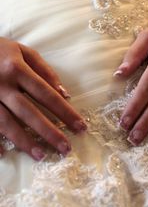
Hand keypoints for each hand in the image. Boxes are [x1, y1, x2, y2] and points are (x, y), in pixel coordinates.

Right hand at [0, 37, 86, 160]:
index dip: (64, 111)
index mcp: (17, 68)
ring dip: (24, 141)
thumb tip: (64, 92)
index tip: (80, 126)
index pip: (46, 94)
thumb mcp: (22, 51)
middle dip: (49, 132)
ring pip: (6, 122)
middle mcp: (2, 84)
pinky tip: (4, 153)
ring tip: (41, 155)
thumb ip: (44, 69)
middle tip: (66, 148)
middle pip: (28, 112)